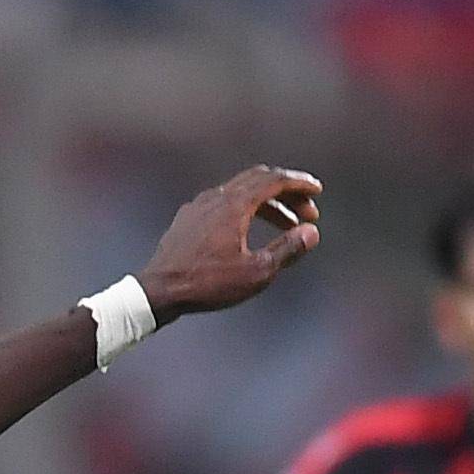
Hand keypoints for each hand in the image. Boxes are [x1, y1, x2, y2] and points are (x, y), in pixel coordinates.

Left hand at [140, 165, 321, 323]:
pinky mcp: (186, 220)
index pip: (274, 180)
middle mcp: (216, 197)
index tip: (317, 192)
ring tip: (286, 227)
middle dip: (287, 194)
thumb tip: (312, 233)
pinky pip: (222, 204)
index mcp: (235, 204)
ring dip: (267, 206)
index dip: (300, 184)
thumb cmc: (206, 284)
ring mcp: (198, 206)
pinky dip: (244, 211)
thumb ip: (287, 250)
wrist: (157, 293)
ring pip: (240, 193)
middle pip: (259, 181)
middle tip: (306, 214)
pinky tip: (248, 231)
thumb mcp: (256, 272)